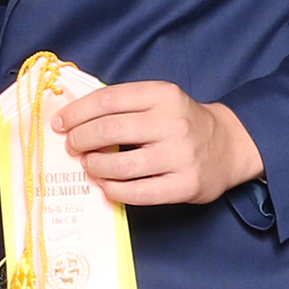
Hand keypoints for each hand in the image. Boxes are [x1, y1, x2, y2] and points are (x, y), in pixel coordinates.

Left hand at [54, 80, 261, 205]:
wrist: (227, 146)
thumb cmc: (181, 122)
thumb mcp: (159, 100)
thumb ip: (123, 105)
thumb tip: (72, 119)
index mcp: (163, 95)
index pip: (108, 100)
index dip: (77, 113)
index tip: (61, 123)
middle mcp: (174, 123)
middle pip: (109, 130)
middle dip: (80, 139)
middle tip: (73, 146)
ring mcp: (181, 156)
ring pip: (120, 165)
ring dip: (94, 167)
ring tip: (90, 166)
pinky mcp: (185, 185)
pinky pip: (137, 193)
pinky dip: (113, 190)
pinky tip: (106, 185)